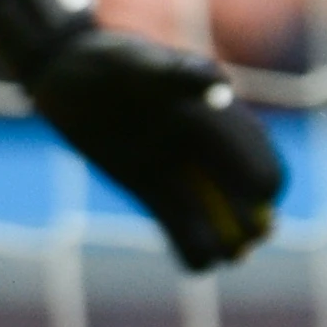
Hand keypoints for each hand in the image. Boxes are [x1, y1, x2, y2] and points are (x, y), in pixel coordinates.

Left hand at [0, 0, 286, 268]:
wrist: (63, 73)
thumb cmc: (103, 59)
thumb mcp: (133, 61)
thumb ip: (175, 74)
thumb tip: (218, 85)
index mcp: (209, 110)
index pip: (251, 144)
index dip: (261, 167)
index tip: (264, 194)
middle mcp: (200, 143)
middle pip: (239, 184)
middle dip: (250, 210)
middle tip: (253, 236)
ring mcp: (176, 167)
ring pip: (212, 210)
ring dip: (226, 235)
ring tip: (229, 257)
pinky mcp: (149, 187)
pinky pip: (176, 221)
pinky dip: (190, 244)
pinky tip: (200, 266)